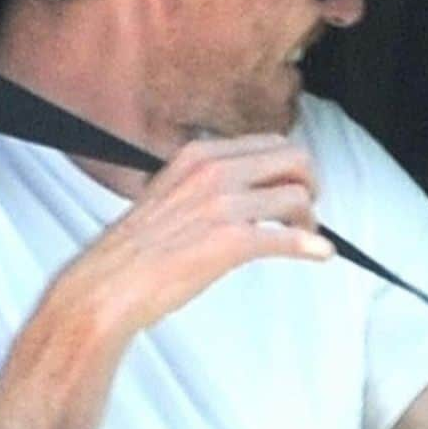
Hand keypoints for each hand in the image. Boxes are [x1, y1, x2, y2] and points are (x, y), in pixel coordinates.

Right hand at [46, 134, 332, 338]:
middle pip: (294, 159)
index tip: (293, 188)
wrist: (107, 285)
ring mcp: (223, 204)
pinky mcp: (230, 240)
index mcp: (200, 154)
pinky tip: (320, 253)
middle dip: (310, 183)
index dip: (290, 167)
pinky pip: (288, 236)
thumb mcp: (169, 191)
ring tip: (305, 236)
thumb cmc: (135, 249)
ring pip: (297, 195)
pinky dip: (311, 245)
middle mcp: (214, 170)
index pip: (270, 143)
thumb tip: (245, 187)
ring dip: (310, 218)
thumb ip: (206, 182)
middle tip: (307, 209)